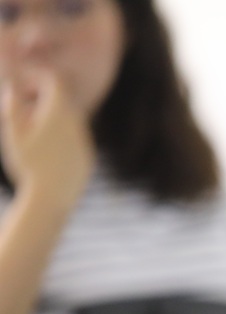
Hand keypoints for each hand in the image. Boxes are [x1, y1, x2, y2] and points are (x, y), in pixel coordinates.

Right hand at [1, 67, 94, 210]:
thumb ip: (13, 106)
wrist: (53, 198)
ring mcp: (85, 141)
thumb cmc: (28, 164)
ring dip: (51, 117)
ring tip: (29, 127)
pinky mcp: (87, 157)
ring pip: (69, 120)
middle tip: (22, 101)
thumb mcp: (14, 133)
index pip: (55, 81)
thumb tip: (11, 87)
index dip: (37, 77)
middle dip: (42, 95)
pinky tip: (43, 147)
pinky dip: (59, 135)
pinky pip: (74, 139)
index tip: (21, 85)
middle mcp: (78, 124)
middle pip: (64, 98)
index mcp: (60, 113)